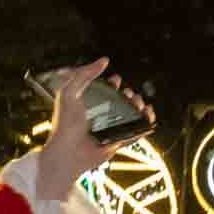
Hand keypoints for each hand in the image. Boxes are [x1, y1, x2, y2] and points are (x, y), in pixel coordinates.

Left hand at [37, 59, 154, 202]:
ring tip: (139, 104)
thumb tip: (105, 60)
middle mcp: (99, 117)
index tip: (115, 80)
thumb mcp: (69, 92)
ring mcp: (108, 130)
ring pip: (129, 116)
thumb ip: (84, 74)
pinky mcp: (115, 143)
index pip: (104, 90)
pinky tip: (149, 117)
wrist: (67, 153)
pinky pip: (133, 134)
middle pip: (120, 102)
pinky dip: (143, 127)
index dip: (112, 83)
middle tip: (128, 95)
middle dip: (129, 95)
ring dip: (139, 107)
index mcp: (89, 104)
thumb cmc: (64, 124)